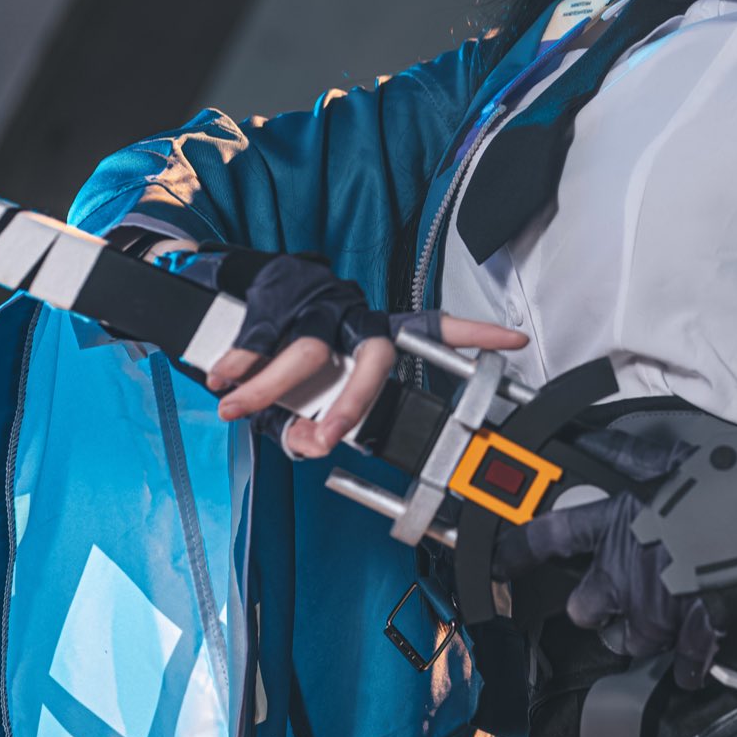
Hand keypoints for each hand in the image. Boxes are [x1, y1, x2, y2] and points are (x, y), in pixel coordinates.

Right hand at [183, 247, 524, 457]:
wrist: (241, 288)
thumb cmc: (290, 349)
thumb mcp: (308, 394)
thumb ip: (308, 426)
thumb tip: (308, 448)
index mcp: (379, 335)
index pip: (436, 329)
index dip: (475, 336)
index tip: (513, 341)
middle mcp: (357, 318)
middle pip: (373, 356)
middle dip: (350, 404)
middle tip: (327, 441)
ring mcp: (319, 307)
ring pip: (305, 352)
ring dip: (268, 389)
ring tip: (238, 409)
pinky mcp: (277, 298)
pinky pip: (259, 336)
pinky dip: (237, 364)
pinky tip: (223, 378)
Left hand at [494, 431, 736, 687]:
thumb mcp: (673, 455)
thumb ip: (626, 456)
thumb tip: (590, 437)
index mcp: (620, 520)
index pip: (548, 539)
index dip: (515, 555)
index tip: (497, 567)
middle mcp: (631, 567)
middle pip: (582, 608)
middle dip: (593, 608)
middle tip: (609, 600)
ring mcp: (663, 602)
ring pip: (626, 640)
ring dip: (636, 634)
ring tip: (653, 620)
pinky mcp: (699, 627)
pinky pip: (681, 664)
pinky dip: (685, 667)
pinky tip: (689, 663)